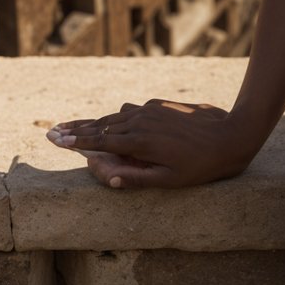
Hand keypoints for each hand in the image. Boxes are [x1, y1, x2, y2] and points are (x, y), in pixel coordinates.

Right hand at [46, 99, 254, 189]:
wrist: (230, 133)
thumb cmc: (200, 165)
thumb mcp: (168, 180)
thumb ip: (136, 178)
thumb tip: (110, 178)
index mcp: (140, 141)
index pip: (100, 141)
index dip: (76, 140)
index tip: (55, 139)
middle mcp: (141, 121)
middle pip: (102, 124)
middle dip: (77, 128)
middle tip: (54, 131)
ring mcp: (151, 110)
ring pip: (115, 116)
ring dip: (95, 123)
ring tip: (76, 127)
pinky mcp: (160, 105)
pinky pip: (131, 111)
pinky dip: (115, 118)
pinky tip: (110, 123)